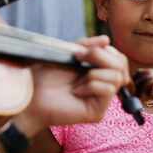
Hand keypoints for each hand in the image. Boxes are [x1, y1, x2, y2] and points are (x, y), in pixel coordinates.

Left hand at [13, 35, 129, 136]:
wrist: (30, 95)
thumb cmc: (44, 76)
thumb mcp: (68, 54)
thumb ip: (88, 46)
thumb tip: (106, 40)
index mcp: (98, 71)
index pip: (119, 58)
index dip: (106, 50)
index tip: (82, 51)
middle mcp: (103, 85)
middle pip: (122, 65)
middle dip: (101, 57)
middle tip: (80, 59)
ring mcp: (101, 100)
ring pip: (117, 77)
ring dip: (94, 72)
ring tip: (77, 80)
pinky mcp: (98, 112)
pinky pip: (107, 90)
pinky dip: (91, 85)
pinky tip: (76, 91)